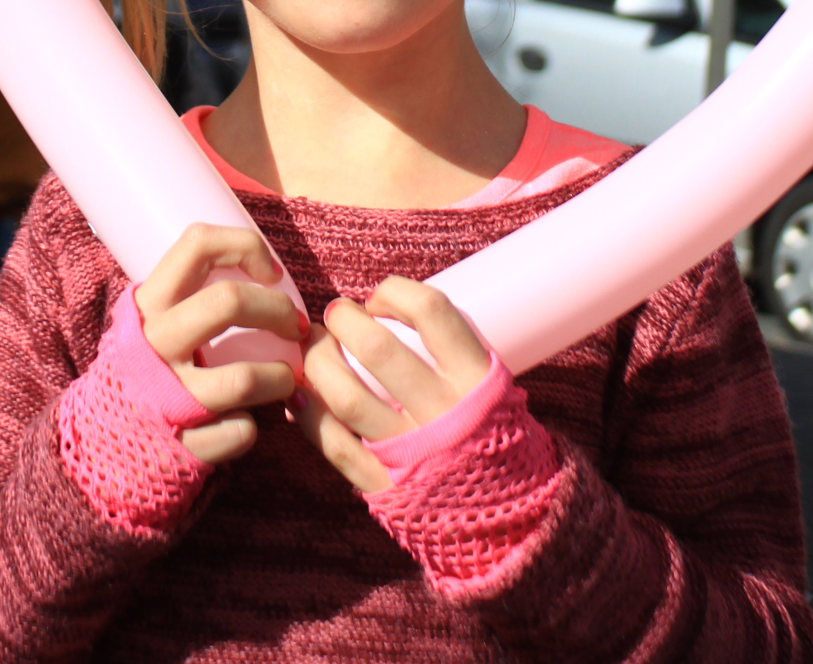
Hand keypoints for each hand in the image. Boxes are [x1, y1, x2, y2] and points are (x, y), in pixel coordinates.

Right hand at [134, 224, 305, 466]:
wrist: (100, 450)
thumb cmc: (147, 372)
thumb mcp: (154, 324)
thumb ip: (192, 298)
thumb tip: (266, 274)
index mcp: (148, 305)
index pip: (197, 244)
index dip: (246, 248)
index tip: (272, 273)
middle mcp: (152, 343)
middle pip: (228, 301)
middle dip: (278, 310)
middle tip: (295, 327)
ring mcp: (164, 396)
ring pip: (243, 378)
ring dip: (281, 377)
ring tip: (286, 379)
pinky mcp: (180, 445)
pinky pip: (238, 431)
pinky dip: (250, 427)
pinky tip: (243, 422)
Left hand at [287, 277, 490, 492]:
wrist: (513, 519)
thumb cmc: (495, 436)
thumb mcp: (492, 386)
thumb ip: (451, 352)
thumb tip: (383, 311)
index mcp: (476, 379)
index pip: (430, 312)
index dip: (394, 293)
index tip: (378, 299)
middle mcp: (443, 412)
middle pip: (377, 349)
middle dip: (343, 321)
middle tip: (335, 315)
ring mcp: (411, 452)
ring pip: (345, 396)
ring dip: (318, 363)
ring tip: (314, 349)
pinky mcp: (385, 486)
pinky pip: (334, 446)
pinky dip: (309, 416)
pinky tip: (299, 397)